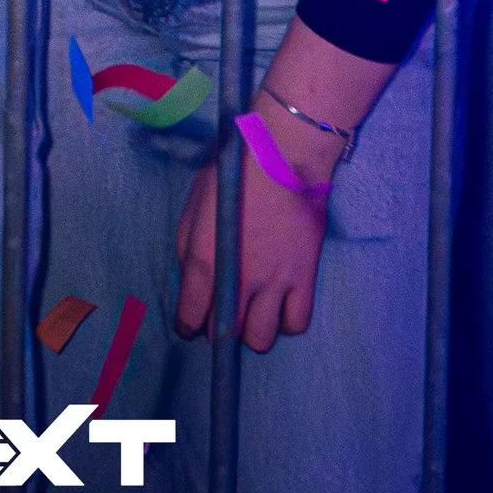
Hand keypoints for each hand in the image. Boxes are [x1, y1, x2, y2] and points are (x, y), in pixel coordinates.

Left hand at [173, 148, 330, 350]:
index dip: (187, 326)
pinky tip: (281, 305)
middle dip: (219, 328)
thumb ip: (189, 248)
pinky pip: (296, 323)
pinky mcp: (304, 277)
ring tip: (254, 311)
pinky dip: (286, 321)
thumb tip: (190, 282)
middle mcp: (238, 278)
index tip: (190, 326)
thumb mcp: (195, 205)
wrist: (282, 154)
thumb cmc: (233, 171)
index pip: (190, 315)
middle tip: (223, 312)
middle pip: (225, 332)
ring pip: (261, 338)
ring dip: (253, 331)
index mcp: (205, 257)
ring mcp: (274, 282)